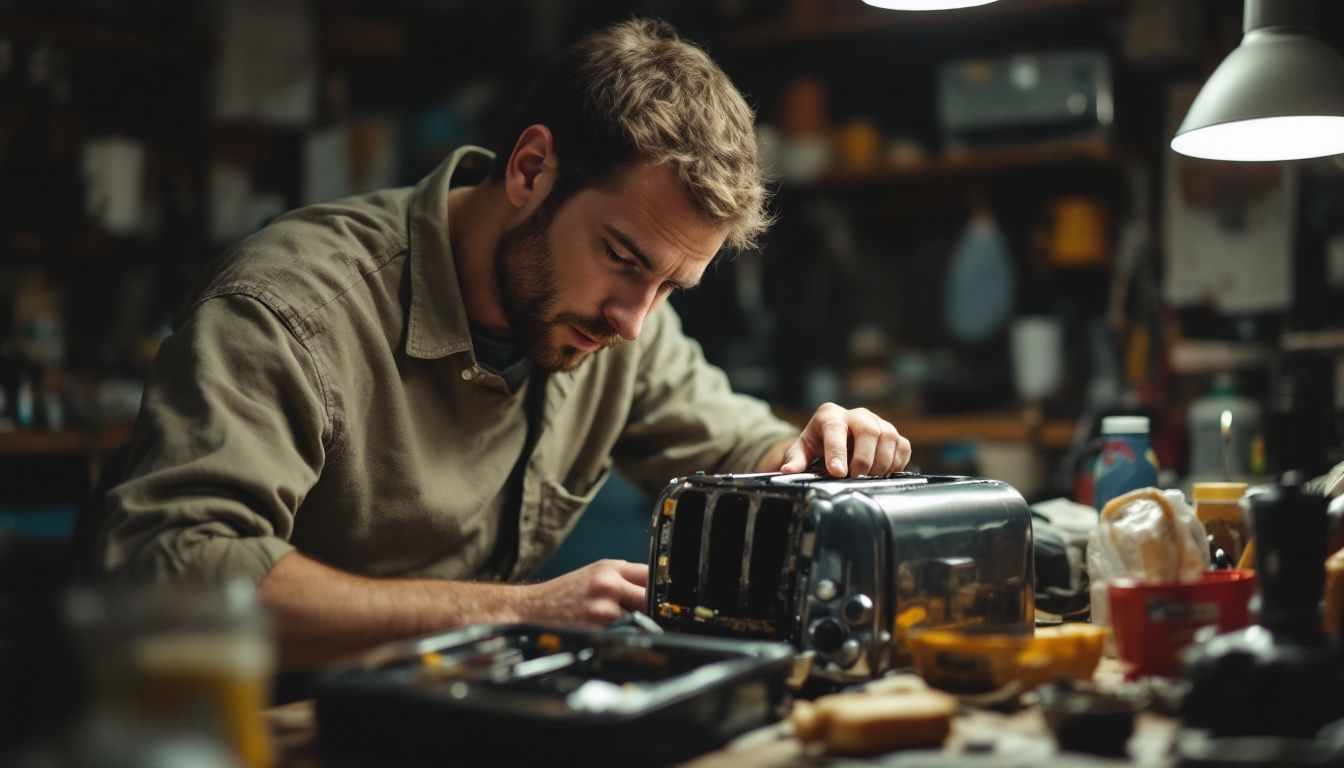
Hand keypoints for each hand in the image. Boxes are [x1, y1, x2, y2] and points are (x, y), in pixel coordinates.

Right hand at [516, 559, 647, 625]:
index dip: (660, 586)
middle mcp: (607, 586)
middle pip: (650, 598)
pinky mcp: (598, 631)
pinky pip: (623, 635)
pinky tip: (611, 634)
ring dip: (636, 625)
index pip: (650, 574)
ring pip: (639, 619)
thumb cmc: (563, 593)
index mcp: (608, 569)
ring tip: (622, 626)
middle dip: (651, 608)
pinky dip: (623, 637)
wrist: (531, 609)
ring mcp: (603, 610)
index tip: (664, 595)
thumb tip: (653, 587)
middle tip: (650, 615)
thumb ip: (622, 577)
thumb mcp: (593, 574)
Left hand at [777, 402, 910, 477]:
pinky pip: (903, 445)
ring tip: (869, 478)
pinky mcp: (892, 434)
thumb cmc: (816, 445)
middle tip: (855, 477)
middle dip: (863, 458)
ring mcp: (877, 422)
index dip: (837, 451)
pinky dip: (896, 462)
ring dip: (881, 462)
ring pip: (889, 436)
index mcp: (829, 415)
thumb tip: (788, 471)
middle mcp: (856, 414)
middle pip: (868, 430)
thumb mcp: (801, 451)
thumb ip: (795, 460)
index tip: (837, 472)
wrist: (832, 440)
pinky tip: (884, 473)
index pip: (835, 429)